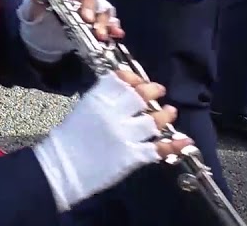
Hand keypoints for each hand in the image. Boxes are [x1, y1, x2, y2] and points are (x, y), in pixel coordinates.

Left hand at [18, 0, 122, 58]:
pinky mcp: (99, 18)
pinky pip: (110, 20)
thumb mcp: (36, 6)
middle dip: (90, 1)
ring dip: (103, 18)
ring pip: (103, 4)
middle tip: (86, 18)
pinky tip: (115, 32)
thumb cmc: (42, 13)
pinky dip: (113, 26)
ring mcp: (92, 3)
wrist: (45, 32)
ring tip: (99, 33)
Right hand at [33, 70, 189, 210]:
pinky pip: (158, 149)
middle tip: (159, 91)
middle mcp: (113, 114)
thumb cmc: (68, 140)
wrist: (61, 169)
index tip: (138, 80)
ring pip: (153, 121)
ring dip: (165, 116)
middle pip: (140, 96)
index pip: (119, 80)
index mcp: (97, 100)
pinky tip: (185, 141)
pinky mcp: (132, 156)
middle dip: (152, 91)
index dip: (132, 77)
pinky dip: (173, 145)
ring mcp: (124, 135)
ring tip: (170, 112)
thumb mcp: (82, 110)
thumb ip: (102, 101)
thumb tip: (124, 96)